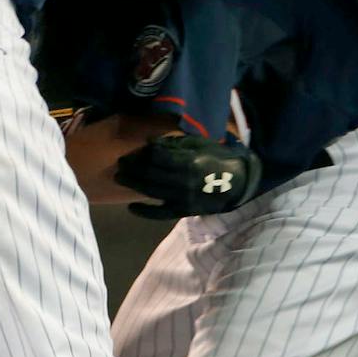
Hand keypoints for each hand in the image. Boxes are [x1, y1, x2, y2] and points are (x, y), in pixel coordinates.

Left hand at [113, 134, 261, 219]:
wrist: (237, 183)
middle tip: (120, 163)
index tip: (132, 152)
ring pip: (152, 191)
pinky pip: (160, 213)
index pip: (157, 158)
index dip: (142, 154)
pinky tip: (131, 208)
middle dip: (133, 168)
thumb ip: (175, 143)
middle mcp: (183, 181)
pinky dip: (145, 211)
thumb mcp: (200, 143)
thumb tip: (151, 142)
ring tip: (120, 177)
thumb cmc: (217, 158)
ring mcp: (182, 198)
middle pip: (151, 174)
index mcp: (189, 162)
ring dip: (133, 184)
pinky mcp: (183, 211)